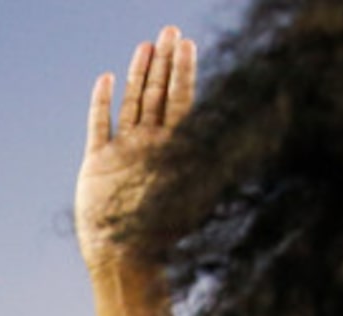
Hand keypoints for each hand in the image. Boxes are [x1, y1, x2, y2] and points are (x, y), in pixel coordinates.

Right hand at [78, 25, 196, 277]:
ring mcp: (123, 152)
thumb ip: (210, 160)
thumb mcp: (194, 191)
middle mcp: (150, 145)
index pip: (181, 101)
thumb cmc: (162, 232)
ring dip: (139, 74)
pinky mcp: (97, 163)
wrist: (124, 257)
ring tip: (145, 45)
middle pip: (158, 95)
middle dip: (165, 62)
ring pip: (132, 104)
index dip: (184, 71)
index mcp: (174, 150)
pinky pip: (99, 125)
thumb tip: (246, 133)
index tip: (187, 44)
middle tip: (169, 30)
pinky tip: (107, 79)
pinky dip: (103, 103)